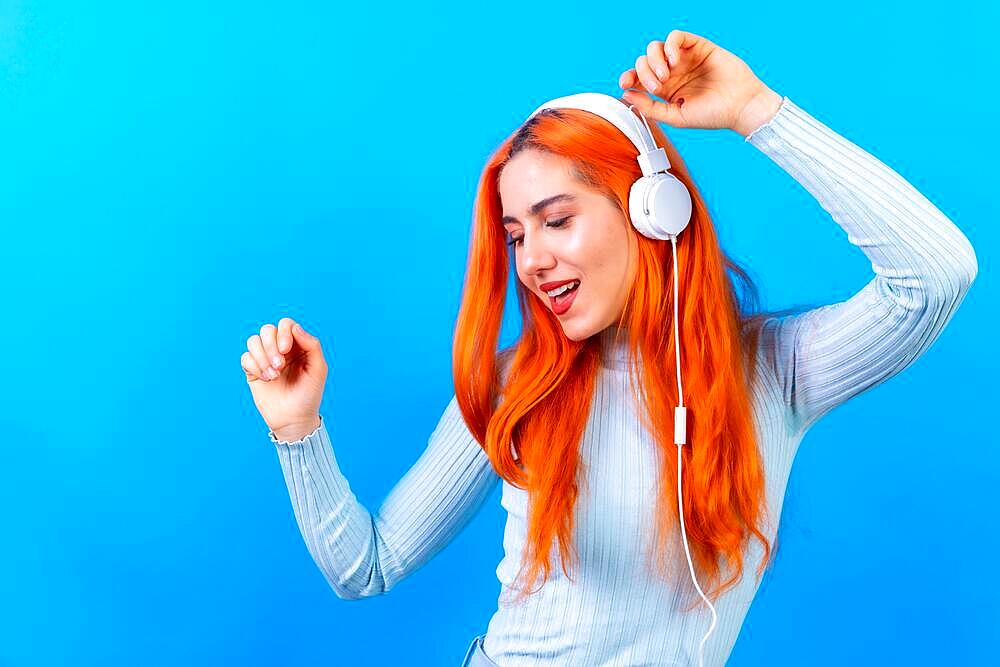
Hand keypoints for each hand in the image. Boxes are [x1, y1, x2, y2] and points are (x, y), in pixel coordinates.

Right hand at [241, 317, 327, 440]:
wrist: (294, 419)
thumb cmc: (309, 394)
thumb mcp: (318, 369)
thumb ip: (312, 345)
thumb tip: (295, 328)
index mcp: (297, 345)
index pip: (286, 324)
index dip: (283, 333)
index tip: (286, 350)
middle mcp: (280, 349)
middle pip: (267, 330)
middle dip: (271, 346)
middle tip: (280, 366)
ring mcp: (265, 359)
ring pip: (253, 341)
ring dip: (262, 357)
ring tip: (273, 375)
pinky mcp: (252, 371)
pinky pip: (245, 357)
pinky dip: (254, 367)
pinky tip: (265, 379)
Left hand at [617, 29, 781, 135]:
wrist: (741, 106)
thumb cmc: (712, 115)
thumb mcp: (675, 117)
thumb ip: (650, 107)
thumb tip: (626, 94)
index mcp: (665, 89)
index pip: (638, 78)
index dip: (628, 77)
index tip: (625, 84)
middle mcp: (672, 72)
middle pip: (643, 61)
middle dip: (644, 72)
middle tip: (658, 86)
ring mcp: (684, 58)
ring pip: (655, 47)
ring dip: (654, 60)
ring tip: (667, 75)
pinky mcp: (698, 46)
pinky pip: (675, 37)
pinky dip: (669, 46)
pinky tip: (674, 61)